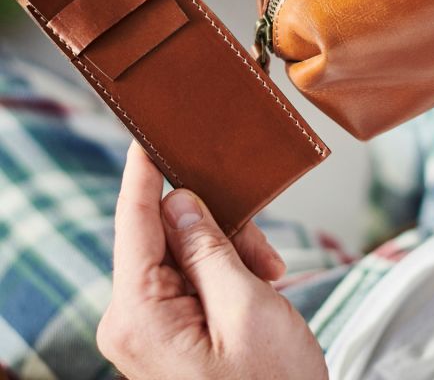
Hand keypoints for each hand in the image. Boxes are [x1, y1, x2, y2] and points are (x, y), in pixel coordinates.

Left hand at [97, 142, 327, 379]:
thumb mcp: (247, 306)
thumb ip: (208, 248)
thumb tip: (178, 201)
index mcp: (140, 313)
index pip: (133, 223)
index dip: (141, 174)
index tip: (145, 135)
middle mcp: (132, 318)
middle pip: (166, 235)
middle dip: (216, 226)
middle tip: (261, 243)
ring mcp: (149, 327)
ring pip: (185, 252)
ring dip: (230, 250)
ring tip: (270, 273)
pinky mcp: (168, 330)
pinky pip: (192, 277)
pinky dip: (228, 270)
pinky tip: (262, 282)